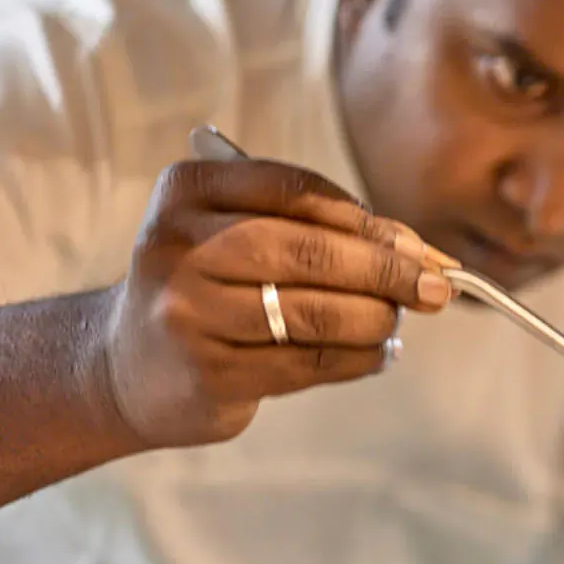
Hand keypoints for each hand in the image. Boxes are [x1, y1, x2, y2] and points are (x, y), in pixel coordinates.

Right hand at [100, 156, 453, 447]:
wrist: (127, 365)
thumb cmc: (210, 286)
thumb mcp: (239, 235)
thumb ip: (315, 230)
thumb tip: (418, 250)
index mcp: (186, 191)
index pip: (295, 191)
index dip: (366, 220)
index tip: (416, 245)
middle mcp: (177, 247)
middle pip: (308, 253)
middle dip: (385, 271)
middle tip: (436, 288)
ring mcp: (187, 313)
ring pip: (314, 313)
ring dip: (376, 319)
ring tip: (399, 322)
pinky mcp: (208, 373)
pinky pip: (307, 362)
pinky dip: (359, 358)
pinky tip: (379, 354)